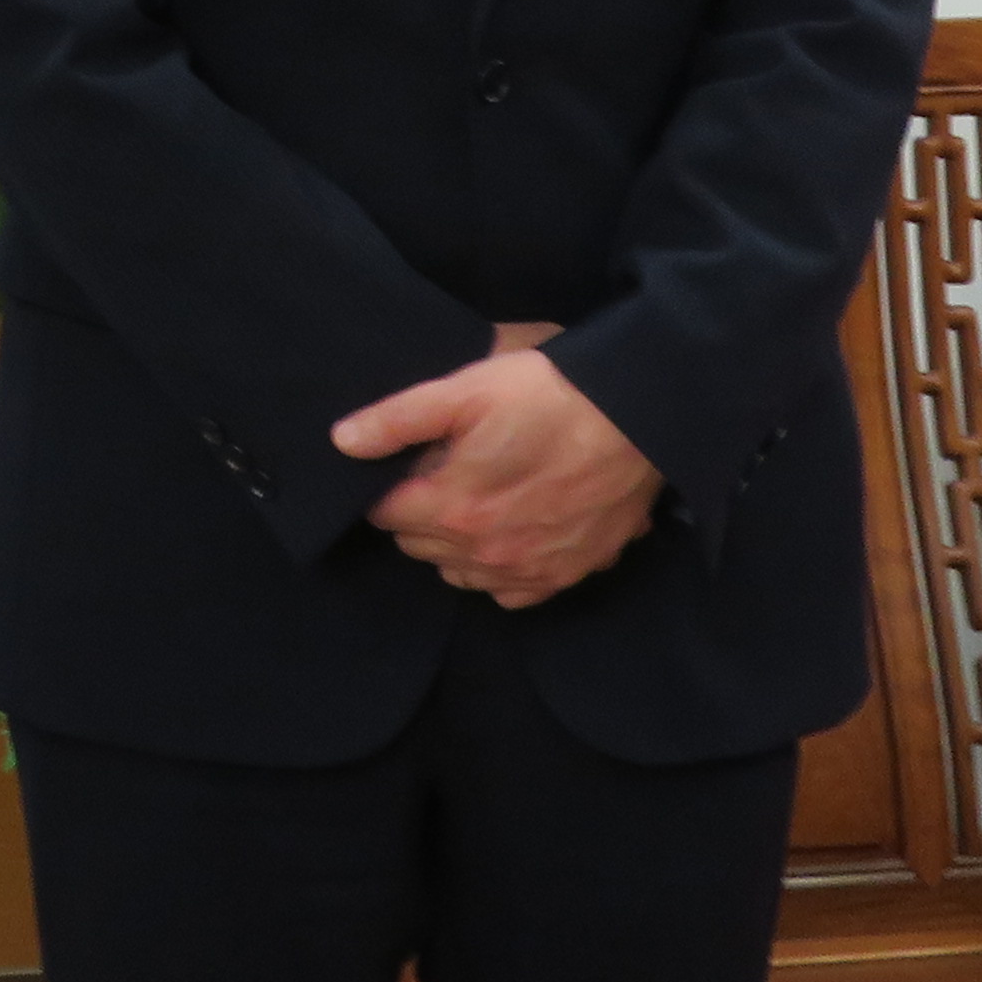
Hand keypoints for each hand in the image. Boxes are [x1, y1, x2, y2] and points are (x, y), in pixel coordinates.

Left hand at [335, 332, 663, 609]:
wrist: (639, 415)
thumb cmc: (550, 394)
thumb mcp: (466, 388)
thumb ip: (397, 419)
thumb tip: (342, 442)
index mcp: (452, 509)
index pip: (385, 515)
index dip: (388, 486)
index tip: (407, 464)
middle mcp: (486, 553)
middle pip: (420, 546)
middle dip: (419, 513)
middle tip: (443, 473)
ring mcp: (529, 570)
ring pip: (460, 574)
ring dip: (454, 545)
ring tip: (476, 500)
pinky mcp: (567, 575)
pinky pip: (511, 593)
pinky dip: (500, 571)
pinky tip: (511, 534)